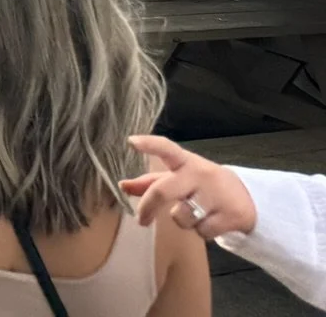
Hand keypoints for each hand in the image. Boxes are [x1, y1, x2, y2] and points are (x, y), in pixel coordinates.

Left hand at [121, 135, 256, 239]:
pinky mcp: (232, 215)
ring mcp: (217, 195)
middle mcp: (201, 174)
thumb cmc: (202, 186)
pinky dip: (202, 232)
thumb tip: (122, 185)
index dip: (149, 144)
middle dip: (148, 207)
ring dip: (182, 221)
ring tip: (195, 214)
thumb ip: (150, 182)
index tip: (131, 141)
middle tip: (141, 220)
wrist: (250, 200)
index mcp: (186, 162)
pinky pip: (202, 232)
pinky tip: (212, 222)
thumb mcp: (179, 178)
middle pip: (164, 191)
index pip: (167, 148)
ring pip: (182, 217)